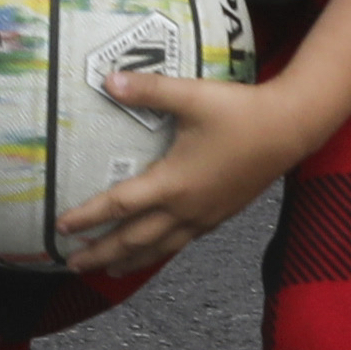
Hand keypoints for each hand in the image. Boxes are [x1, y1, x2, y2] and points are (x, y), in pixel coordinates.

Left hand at [58, 60, 323, 272]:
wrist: (290, 128)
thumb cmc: (240, 111)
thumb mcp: (191, 95)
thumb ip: (148, 89)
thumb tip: (108, 79)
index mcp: (173, 183)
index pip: (119, 206)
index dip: (88, 218)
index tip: (60, 228)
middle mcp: (185, 208)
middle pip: (134, 240)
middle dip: (101, 254)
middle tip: (72, 265)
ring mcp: (205, 216)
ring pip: (160, 248)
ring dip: (130, 260)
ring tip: (108, 270)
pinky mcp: (220, 215)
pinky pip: (182, 242)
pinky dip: (160, 251)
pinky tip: (156, 250)